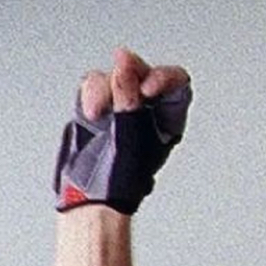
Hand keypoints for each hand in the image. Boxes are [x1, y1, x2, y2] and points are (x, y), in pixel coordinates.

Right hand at [54, 48, 192, 214]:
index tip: (147, 87)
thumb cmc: (118, 182)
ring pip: (115, 75)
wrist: (88, 197)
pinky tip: (92, 113)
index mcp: (168, 121)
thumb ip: (128, 101)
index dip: (164, 78)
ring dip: (105, 88)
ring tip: (99, 112)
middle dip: (130, 71)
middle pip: (144, 72)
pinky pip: (94, 85)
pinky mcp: (96, 107)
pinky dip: (91, 94)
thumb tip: (124, 67)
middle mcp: (146, 111)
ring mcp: (119, 107)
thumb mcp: (130, 138)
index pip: (177, 85)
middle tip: (120, 70)